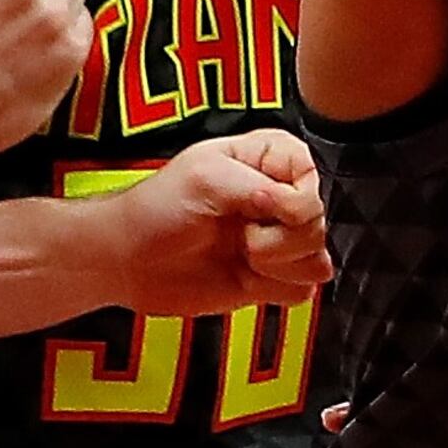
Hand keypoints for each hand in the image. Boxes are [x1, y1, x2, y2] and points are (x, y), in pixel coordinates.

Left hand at [94, 130, 331, 317]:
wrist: (129, 260)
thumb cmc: (158, 208)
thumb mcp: (205, 178)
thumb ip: (257, 187)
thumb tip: (295, 206)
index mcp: (268, 158)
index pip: (311, 176)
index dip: (292, 199)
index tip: (259, 206)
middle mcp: (278, 197)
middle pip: (318, 222)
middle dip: (279, 236)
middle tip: (239, 233)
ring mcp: (276, 239)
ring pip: (317, 258)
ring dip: (280, 265)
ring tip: (242, 255)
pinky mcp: (271, 277)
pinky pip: (304, 289)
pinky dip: (278, 288)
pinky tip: (247, 278)